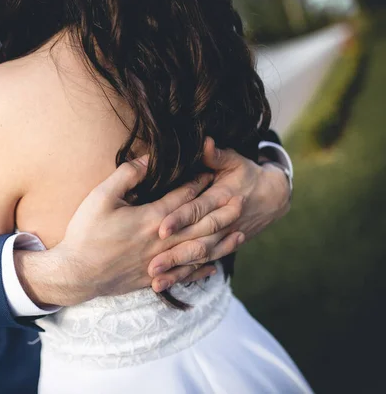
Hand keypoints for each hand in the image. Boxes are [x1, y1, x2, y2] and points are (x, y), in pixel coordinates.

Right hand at [15, 156, 221, 307]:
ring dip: (222, 242)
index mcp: (150, 219)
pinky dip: (202, 269)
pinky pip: (185, 274)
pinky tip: (214, 266)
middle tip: (242, 200)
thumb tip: (148, 159)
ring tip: (241, 233)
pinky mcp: (153, 278)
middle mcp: (161, 242)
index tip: (213, 172)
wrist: (76, 274)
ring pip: (199, 252)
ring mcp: (160, 263)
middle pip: (200, 225)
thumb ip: (126, 175)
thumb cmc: (85, 233)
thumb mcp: (100, 197)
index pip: (183, 198)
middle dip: (222, 212)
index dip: (200, 184)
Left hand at [148, 137, 290, 290]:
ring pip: (201, 257)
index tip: (161, 227)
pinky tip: (169, 284)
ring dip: (179, 270)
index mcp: (224, 197)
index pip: (199, 208)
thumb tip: (204, 142)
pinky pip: (205, 264)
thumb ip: (216, 154)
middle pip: (199, 240)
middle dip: (176, 253)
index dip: (181, 218)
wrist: (274, 196)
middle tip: (152, 265)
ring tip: (155, 281)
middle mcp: (226, 220)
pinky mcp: (223, 247)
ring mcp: (226, 237)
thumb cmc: (246, 173)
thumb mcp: (234, 159)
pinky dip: (188, 275)